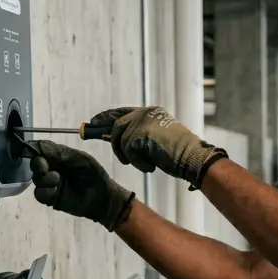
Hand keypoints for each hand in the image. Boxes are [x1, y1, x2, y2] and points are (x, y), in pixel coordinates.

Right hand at [30, 141, 133, 229]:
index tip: (31, 148)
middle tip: (45, 166)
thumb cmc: (94, 175)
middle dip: (37, 163)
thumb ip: (60, 152)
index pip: (41, 150)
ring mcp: (51, 184)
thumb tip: (39, 144)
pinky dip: (45, 190)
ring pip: (36, 178)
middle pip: (35, 163)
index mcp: (58, 157)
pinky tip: (55, 189)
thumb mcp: (80, 159)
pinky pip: (39, 193)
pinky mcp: (51, 198)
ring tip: (57, 179)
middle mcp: (52, 169)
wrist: (103, 197)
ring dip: (43, 178)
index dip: (34, 148)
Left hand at [87, 106, 226, 185]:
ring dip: (129, 156)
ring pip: (120, 139)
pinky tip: (151, 166)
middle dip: (105, 136)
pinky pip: (128, 151)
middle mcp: (145, 113)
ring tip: (144, 163)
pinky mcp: (140, 134)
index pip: (122, 112)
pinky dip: (138, 163)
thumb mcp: (155, 139)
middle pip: (117, 125)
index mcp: (150, 112)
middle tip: (86, 134)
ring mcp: (143, 122)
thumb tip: (113, 136)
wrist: (192, 158)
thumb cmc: (178, 154)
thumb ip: (137, 135)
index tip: (92, 122)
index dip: (105, 117)